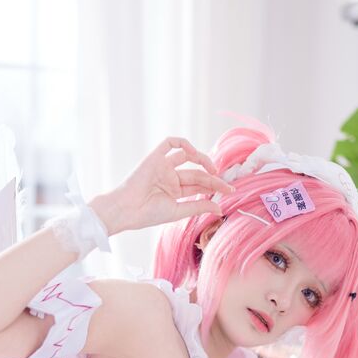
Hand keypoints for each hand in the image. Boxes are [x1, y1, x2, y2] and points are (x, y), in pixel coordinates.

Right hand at [88, 136, 233, 235]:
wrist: (126, 210)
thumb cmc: (147, 214)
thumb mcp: (178, 211)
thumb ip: (198, 206)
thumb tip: (219, 208)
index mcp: (174, 192)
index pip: (199, 185)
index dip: (215, 187)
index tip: (230, 191)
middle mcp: (170, 178)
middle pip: (197, 173)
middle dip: (213, 178)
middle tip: (226, 185)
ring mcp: (163, 166)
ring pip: (187, 157)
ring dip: (202, 159)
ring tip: (213, 169)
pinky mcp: (154, 157)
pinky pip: (169, 143)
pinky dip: (183, 143)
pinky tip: (194, 152)